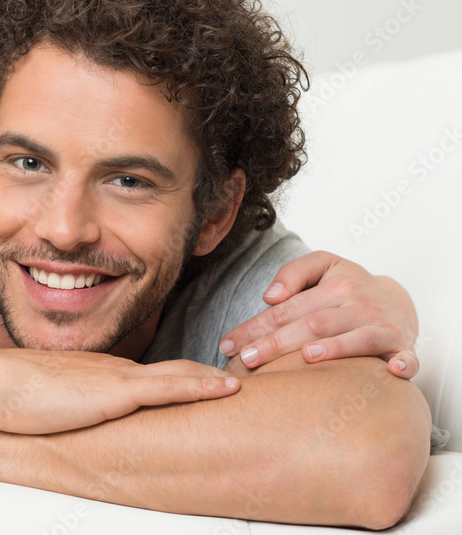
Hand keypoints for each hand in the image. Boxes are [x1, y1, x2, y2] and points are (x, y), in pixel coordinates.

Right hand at [0, 350, 238, 434]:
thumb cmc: (6, 397)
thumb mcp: (40, 405)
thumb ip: (58, 411)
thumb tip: (59, 425)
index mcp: (96, 372)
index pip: (149, 375)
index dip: (180, 378)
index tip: (205, 383)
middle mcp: (113, 369)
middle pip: (173, 370)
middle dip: (206, 375)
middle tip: (240, 381)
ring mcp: (118, 378)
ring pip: (181, 374)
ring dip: (214, 378)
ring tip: (247, 383)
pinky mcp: (118, 391)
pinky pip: (172, 386)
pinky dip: (204, 385)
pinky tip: (229, 388)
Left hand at [218, 251, 418, 377]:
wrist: (397, 299)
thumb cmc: (350, 286)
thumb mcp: (323, 266)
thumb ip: (293, 273)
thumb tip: (270, 296)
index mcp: (334, 287)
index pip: (286, 309)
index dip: (255, 327)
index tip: (228, 345)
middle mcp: (358, 304)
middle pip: (312, 325)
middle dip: (277, 343)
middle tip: (247, 360)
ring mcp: (382, 325)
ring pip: (354, 338)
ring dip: (333, 348)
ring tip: (306, 357)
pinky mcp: (402, 345)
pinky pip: (407, 356)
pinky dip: (404, 363)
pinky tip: (394, 370)